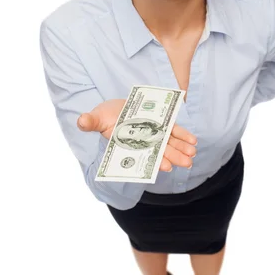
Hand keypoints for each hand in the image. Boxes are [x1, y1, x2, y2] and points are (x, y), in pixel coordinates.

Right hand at [77, 98, 196, 171]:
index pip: (143, 155)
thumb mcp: (97, 117)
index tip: (167, 166)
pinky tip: (193, 141)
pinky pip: (174, 131)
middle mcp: (143, 141)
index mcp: (128, 143)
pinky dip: (183, 136)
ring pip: (169, 143)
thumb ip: (90, 121)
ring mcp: (153, 133)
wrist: (115, 108)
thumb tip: (81, 121)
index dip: (154, 161)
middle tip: (187, 164)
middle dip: (174, 157)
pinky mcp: (161, 124)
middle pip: (160, 151)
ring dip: (181, 149)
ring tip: (192, 155)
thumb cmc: (105, 116)